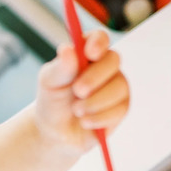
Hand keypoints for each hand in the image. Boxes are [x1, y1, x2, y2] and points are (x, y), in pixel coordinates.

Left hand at [34, 28, 129, 152]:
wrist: (56, 132)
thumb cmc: (53, 100)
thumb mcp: (49, 82)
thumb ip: (60, 67)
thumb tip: (68, 49)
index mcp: (86, 54)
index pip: (100, 38)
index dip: (98, 43)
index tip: (89, 54)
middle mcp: (105, 67)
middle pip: (113, 60)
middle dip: (95, 77)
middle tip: (77, 91)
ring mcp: (116, 86)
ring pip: (119, 87)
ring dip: (95, 102)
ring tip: (77, 110)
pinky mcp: (121, 108)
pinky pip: (119, 110)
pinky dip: (99, 118)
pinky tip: (85, 121)